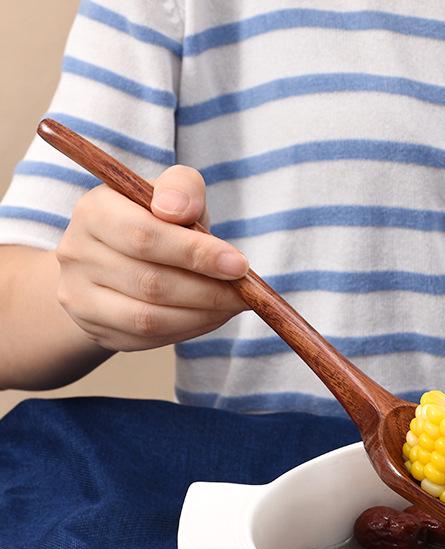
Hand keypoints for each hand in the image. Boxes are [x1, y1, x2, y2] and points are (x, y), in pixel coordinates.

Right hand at [55, 165, 248, 351]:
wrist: (117, 258)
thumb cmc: (157, 222)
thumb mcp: (171, 194)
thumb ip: (182, 189)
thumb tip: (179, 209)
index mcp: (94, 210)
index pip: (145, 236)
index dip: (196, 253)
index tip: (239, 264)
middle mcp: (77, 254)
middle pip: (151, 283)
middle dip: (209, 290)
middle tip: (245, 293)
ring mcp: (80, 297)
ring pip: (149, 318)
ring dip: (203, 315)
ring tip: (234, 305)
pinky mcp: (96, 329)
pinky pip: (148, 340)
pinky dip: (189, 329)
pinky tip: (212, 316)